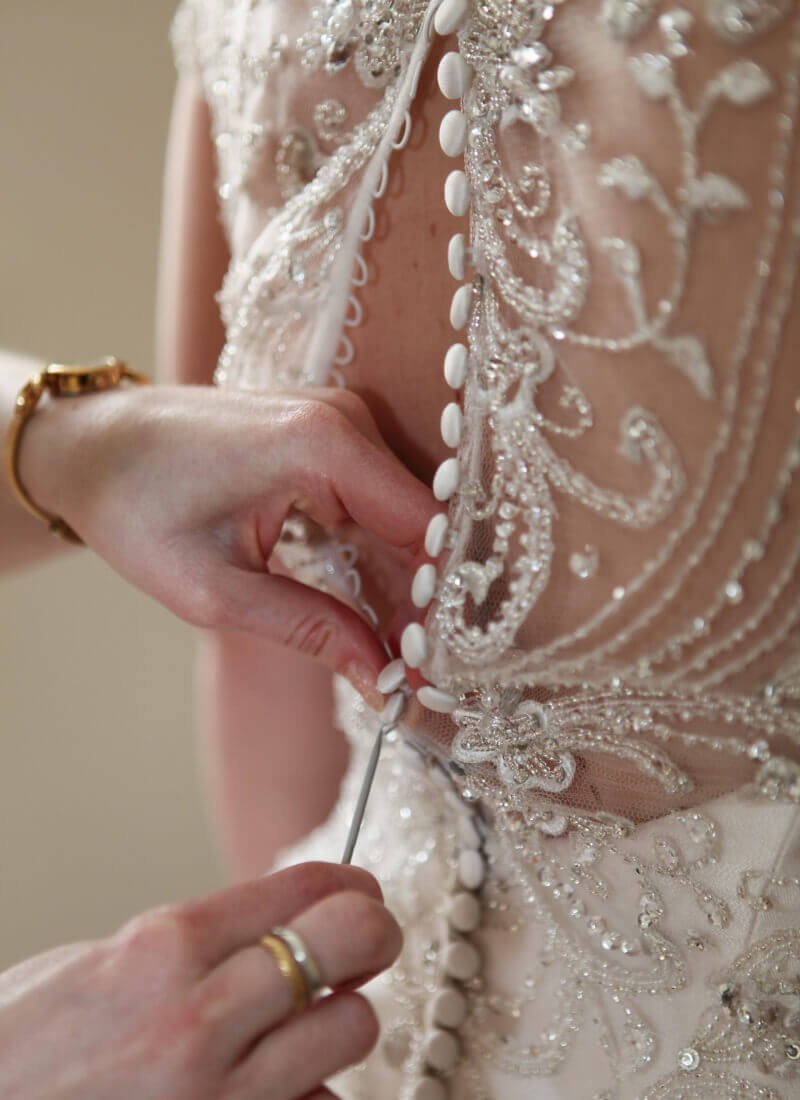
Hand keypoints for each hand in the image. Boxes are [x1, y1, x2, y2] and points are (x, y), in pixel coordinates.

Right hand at [0, 862, 400, 1099]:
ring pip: (351, 1033)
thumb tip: (278, 923)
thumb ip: (183, 945)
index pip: (302, 889)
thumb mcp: (86, 970)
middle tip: (365, 948)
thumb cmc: (12, 1067)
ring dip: (331, 1032)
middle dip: (369, 937)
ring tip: (291, 1042)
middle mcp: (191, 1023)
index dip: (348, 886)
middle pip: (350, 944)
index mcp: (154, 950)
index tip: (360, 894)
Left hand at [20, 383, 437, 692]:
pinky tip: (377, 607)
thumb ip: (309, 628)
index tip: (431, 670)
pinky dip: (383, 553)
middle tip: (416, 675)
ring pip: (407, 511)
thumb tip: (381, 679)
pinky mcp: (330, 432)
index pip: (422, 527)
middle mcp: (344, 418)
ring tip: (399, 650)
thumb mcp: (214, 590)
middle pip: (423, 519)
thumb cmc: (135, 510)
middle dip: (426, 599)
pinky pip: (380, 498)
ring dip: (408, 579)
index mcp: (320, 444)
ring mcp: (340, 419)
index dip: (435, 603)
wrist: (92, 447)